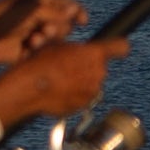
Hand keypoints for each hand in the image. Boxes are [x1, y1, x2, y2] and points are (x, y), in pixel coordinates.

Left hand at [0, 0, 94, 68]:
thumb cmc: (3, 16)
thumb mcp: (33, 9)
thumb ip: (57, 12)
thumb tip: (77, 11)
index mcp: (41, 3)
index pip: (68, 6)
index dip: (77, 13)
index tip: (82, 21)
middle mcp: (40, 19)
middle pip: (65, 25)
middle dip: (59, 28)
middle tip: (45, 30)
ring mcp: (35, 36)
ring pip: (56, 42)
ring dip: (49, 40)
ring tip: (34, 40)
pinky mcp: (28, 53)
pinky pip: (44, 54)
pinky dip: (39, 51)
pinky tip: (27, 48)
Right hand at [0, 38, 130, 127]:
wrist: (29, 89)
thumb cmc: (40, 63)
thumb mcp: (57, 44)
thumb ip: (76, 48)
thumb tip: (80, 50)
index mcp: (94, 53)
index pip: (121, 47)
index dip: (117, 47)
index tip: (116, 48)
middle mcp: (98, 72)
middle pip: (101, 67)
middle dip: (89, 67)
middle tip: (69, 67)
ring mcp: (93, 91)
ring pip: (93, 83)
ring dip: (83, 82)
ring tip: (62, 81)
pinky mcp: (85, 105)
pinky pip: (84, 98)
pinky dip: (76, 95)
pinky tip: (60, 92)